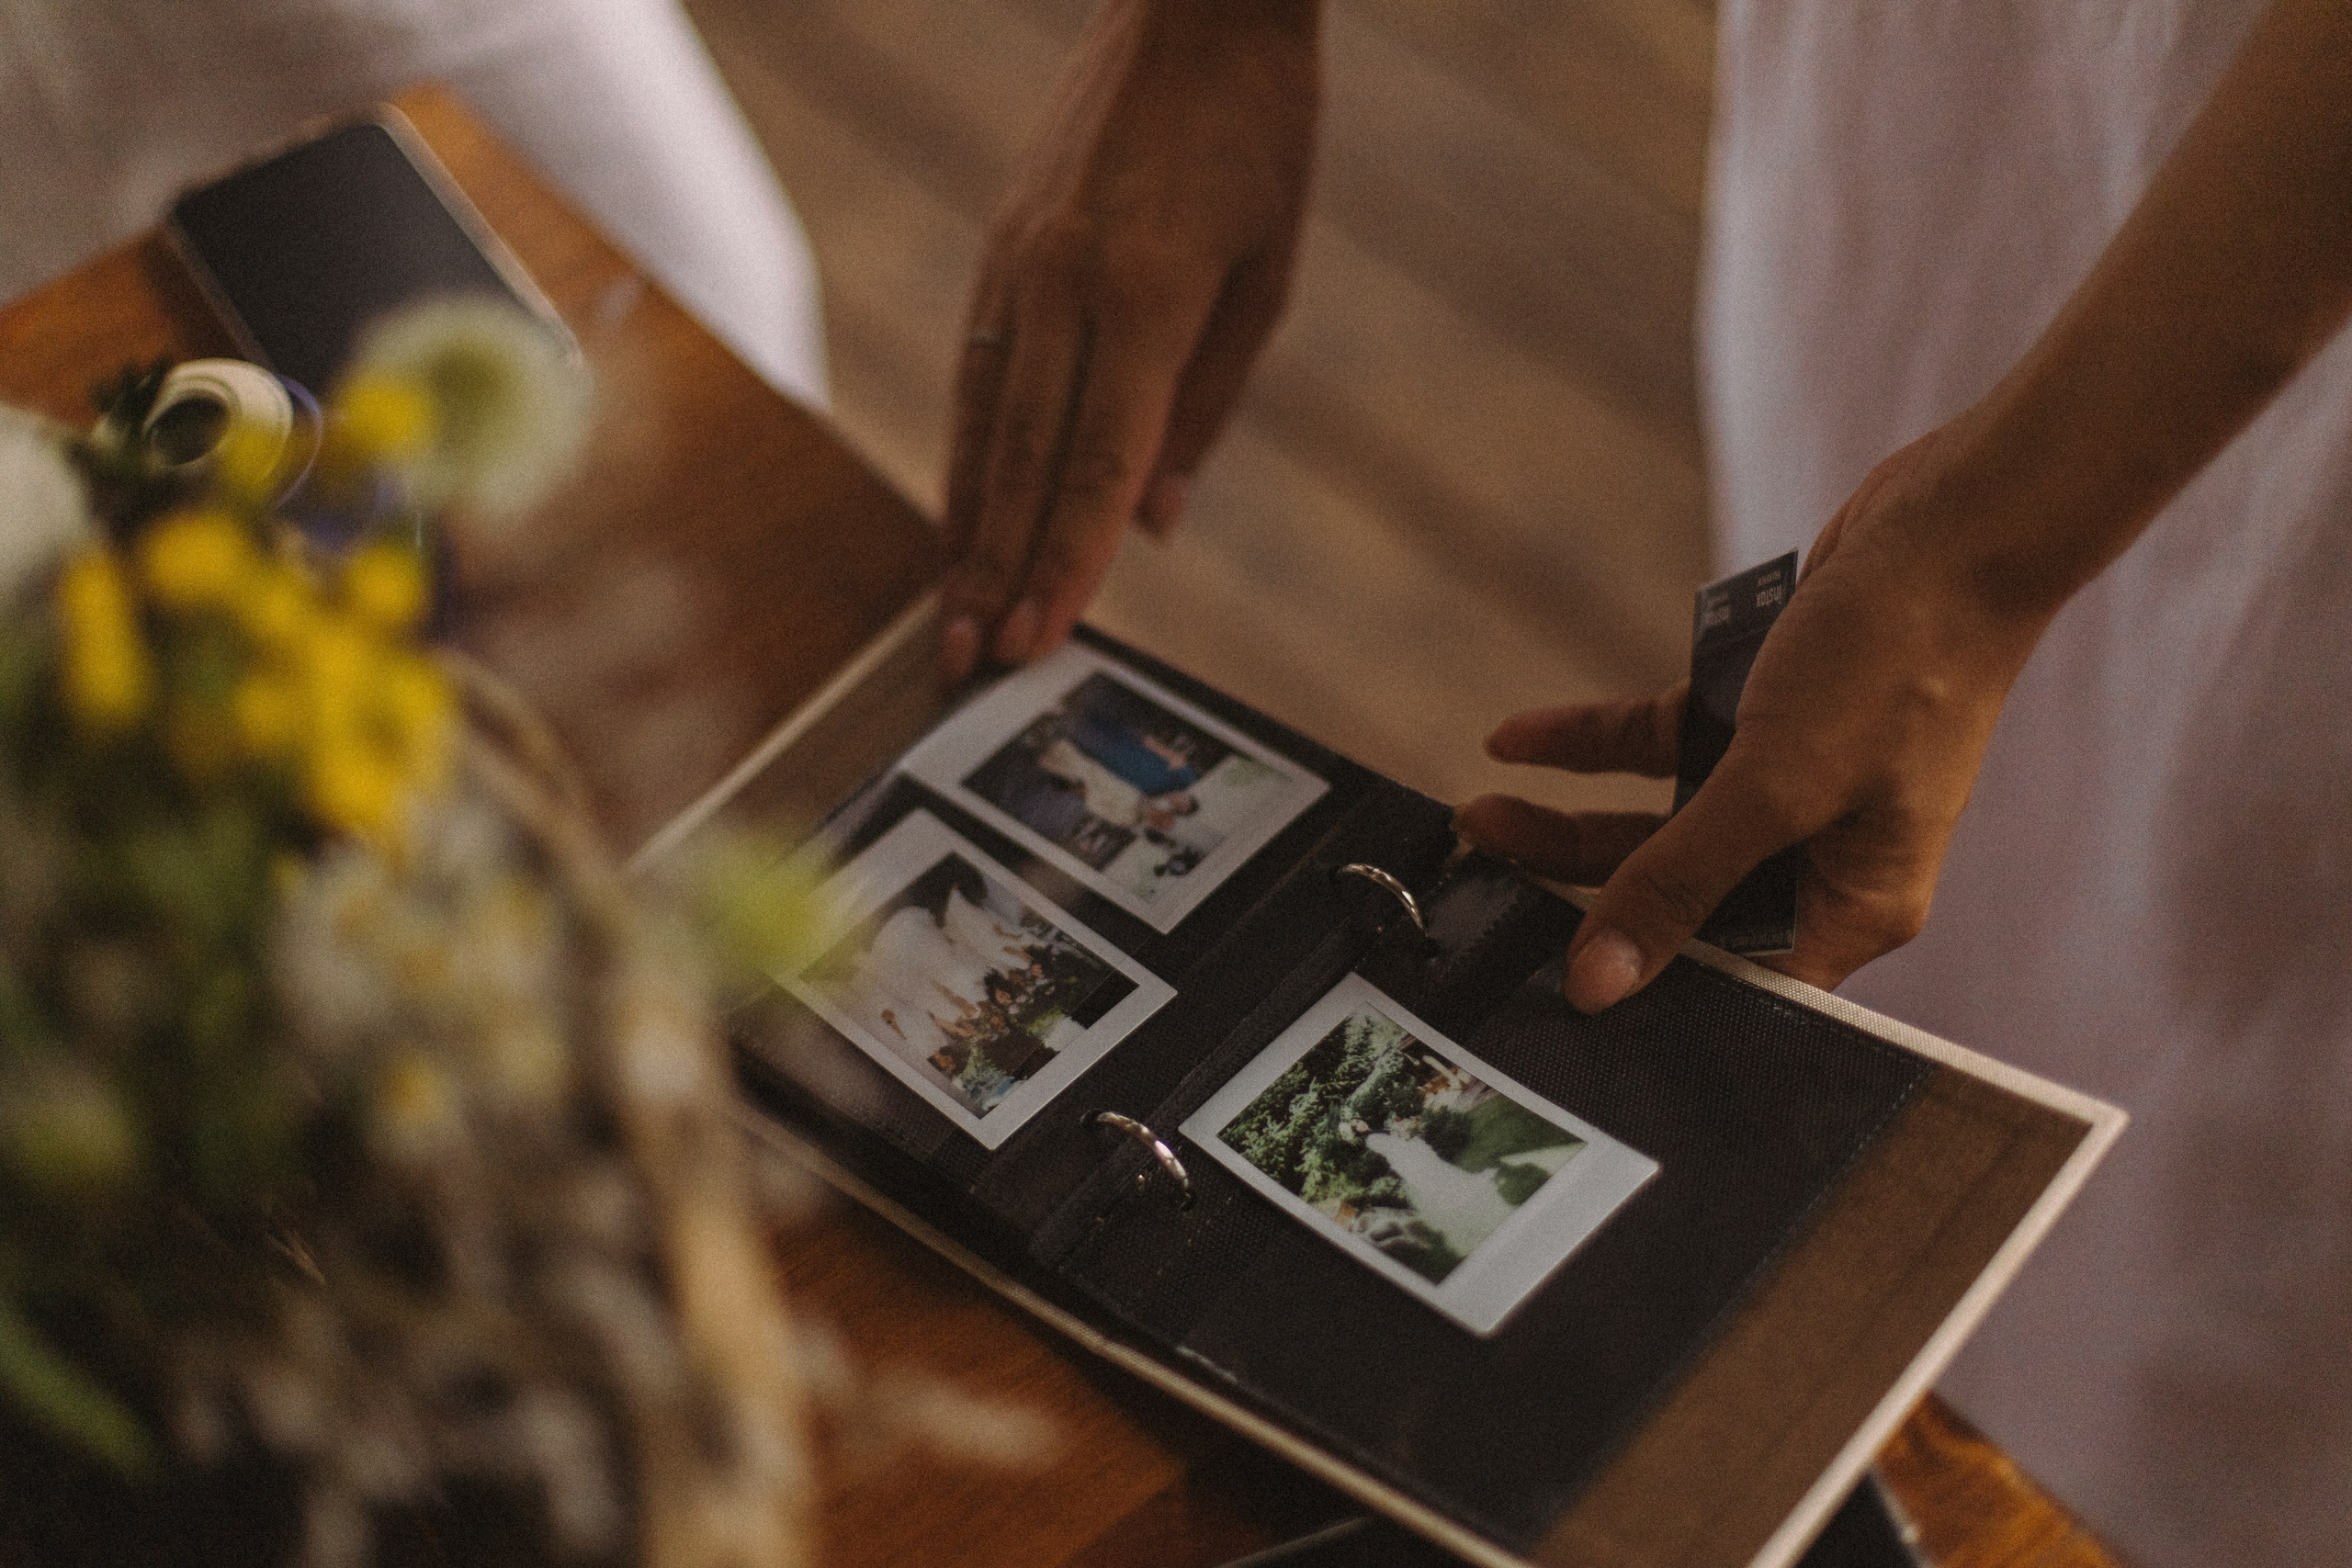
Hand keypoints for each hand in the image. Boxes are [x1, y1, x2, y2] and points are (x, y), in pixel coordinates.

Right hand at [939, 0, 1320, 681]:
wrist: (1194, 3)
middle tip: (972, 661)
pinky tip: (961, 513)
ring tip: (951, 612)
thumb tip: (1152, 524)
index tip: (1043, 640)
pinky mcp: (998, 250)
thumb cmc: (1257, 136)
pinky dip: (965, 456)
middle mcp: (1062, 284)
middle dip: (996, 571)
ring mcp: (1017, 264)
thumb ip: (1207, 406)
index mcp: (1145, 294)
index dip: (1067, 562)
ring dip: (965, 528)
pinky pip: (973, 375)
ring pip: (979, 425)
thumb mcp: (1270, 275)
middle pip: (1019, 461)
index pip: (1096, 463)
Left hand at [1456, 424, 2064, 1010]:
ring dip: (1567, 820)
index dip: (1641, 988)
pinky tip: (1517, 741)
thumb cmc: (1901, 662)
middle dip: (1575, 890)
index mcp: (1852, 907)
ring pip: (1655, 828)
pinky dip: (1592, 745)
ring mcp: (1788, 790)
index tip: (1543, 981)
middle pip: (1676, 904)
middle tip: (1479, 876)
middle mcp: (1819, 859)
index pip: (1731, 984)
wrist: (1951, 525)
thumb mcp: (1774, 786)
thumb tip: (1598, 981)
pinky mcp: (1759, 722)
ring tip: (1477, 814)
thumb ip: (1676, 882)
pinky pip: (1657, 750)